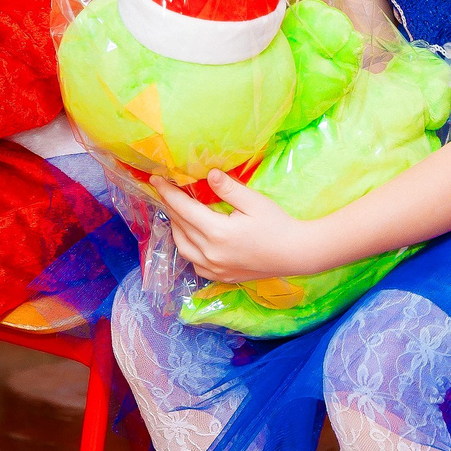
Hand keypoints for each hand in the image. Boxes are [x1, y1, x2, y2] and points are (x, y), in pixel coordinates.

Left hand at [150, 170, 326, 281]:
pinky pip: (194, 263)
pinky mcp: (221, 276)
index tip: (156, 179)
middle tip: (165, 191)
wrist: (295, 254)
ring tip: (176, 212)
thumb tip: (208, 174)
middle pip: (180, 226)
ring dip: (176, 228)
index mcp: (217, 232)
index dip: (167, 192)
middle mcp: (210, 253)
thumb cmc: (277, 225)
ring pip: (183, 247)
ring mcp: (214, 268)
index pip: (183, 208)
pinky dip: (188, 248)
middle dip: (170, 206)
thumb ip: (228, 188)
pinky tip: (192, 237)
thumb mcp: (254, 201)